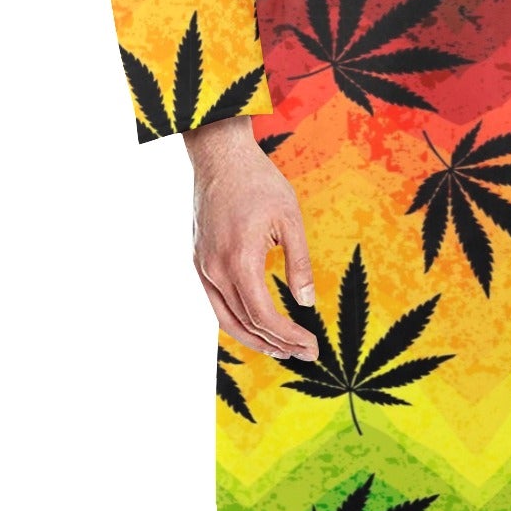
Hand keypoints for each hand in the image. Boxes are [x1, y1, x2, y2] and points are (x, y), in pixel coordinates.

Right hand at [182, 119, 318, 361]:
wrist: (220, 157)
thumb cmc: (259, 182)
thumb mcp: (290, 219)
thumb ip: (298, 263)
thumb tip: (306, 302)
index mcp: (239, 260)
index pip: (263, 316)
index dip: (289, 336)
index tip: (312, 347)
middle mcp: (215, 269)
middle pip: (244, 324)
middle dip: (276, 344)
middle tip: (305, 354)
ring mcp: (202, 266)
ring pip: (225, 318)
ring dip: (254, 339)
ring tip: (282, 349)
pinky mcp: (199, 260)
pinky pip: (216, 301)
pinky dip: (235, 320)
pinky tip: (255, 325)